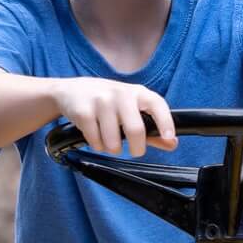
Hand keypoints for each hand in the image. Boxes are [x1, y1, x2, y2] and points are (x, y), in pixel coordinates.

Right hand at [53, 78, 176, 156]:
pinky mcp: (83, 111)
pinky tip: (96, 137)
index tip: (169, 137)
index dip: (165, 121)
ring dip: (112, 149)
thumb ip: (152, 128)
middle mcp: (120, 94)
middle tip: (135, 151)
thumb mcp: (131, 108)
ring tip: (110, 142)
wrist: (71, 91)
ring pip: (113, 141)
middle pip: (135, 129)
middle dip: (136, 148)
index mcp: (137, 92)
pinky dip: (97, 145)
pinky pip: (95, 141)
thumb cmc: (107, 101)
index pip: (156, 103)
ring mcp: (101, 101)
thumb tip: (172, 143)